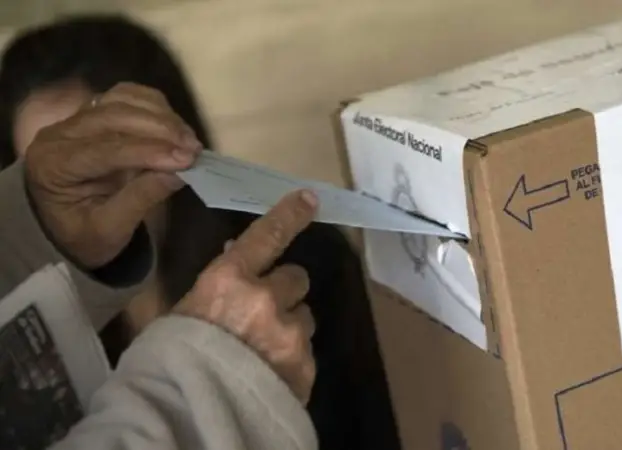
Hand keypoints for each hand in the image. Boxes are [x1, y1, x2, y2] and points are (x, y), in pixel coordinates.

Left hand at [24, 82, 201, 268]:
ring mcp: (76, 118)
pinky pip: (127, 95)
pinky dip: (155, 106)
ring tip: (189, 140)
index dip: (150, 152)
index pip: (106, 149)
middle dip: (160, 130)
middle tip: (195, 149)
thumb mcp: (109, 231)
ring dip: (161, 115)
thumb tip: (180, 173)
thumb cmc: (84, 234)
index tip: (188, 160)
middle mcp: (59, 133)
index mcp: (53, 165)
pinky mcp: (96, 112)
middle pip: (114, 116)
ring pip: (122, 99)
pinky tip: (176, 127)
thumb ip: (140, 200)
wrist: (64, 227)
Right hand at [175, 190, 318, 403]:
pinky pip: (305, 352)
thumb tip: (242, 249)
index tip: (310, 200)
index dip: (290, 215)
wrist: (186, 414)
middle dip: (285, 290)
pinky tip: (270, 374)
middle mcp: (266, 300)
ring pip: (304, 317)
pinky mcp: (304, 366)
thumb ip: (221, 281)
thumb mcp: (187, 309)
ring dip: (290, 326)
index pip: (268, 235)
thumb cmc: (172, 358)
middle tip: (265, 311)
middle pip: (296, 278)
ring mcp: (289, 334)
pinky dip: (292, 360)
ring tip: (263, 350)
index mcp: (230, 279)